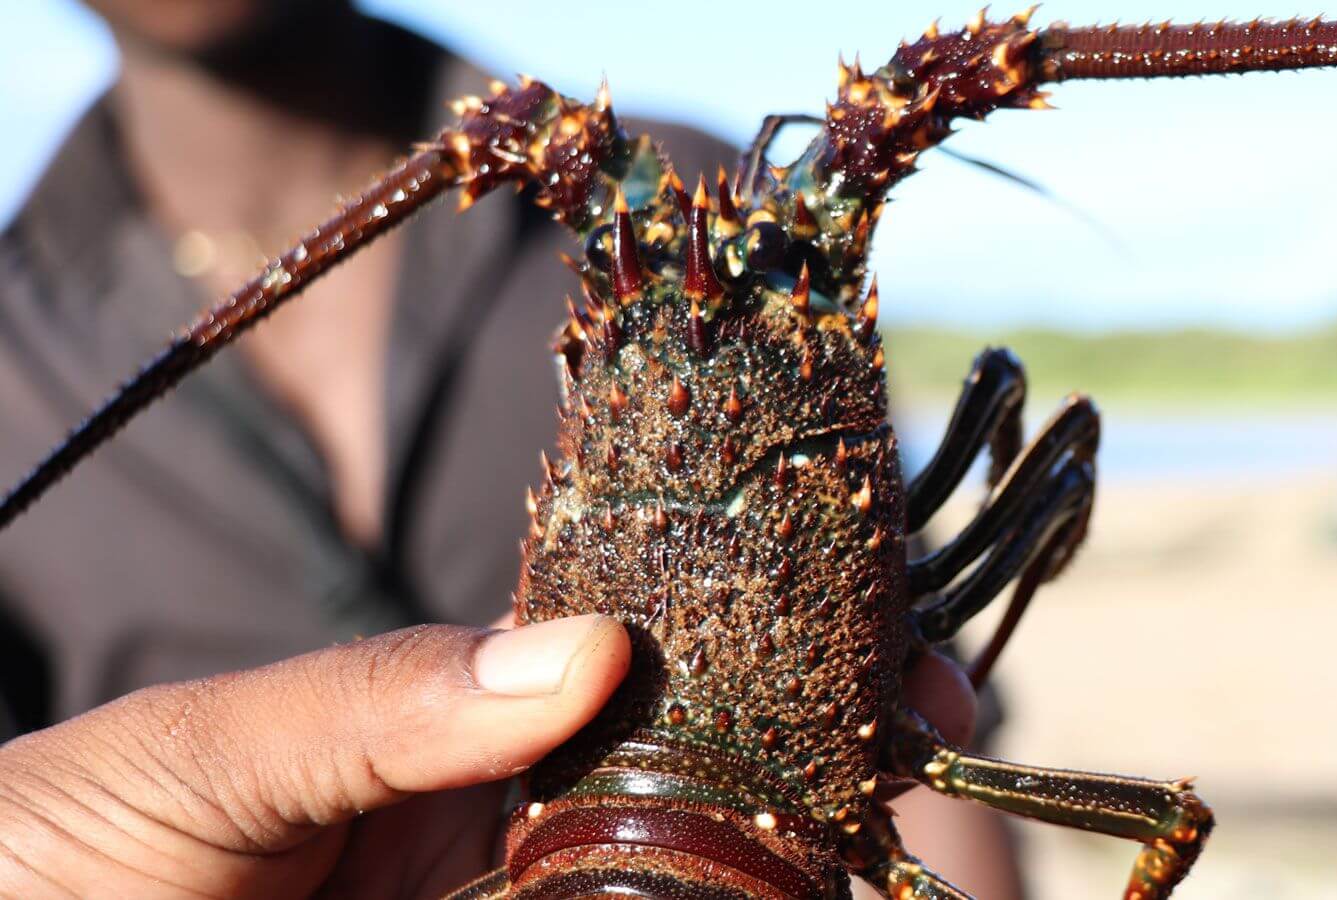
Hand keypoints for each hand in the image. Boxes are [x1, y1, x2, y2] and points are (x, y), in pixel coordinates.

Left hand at [0, 615, 985, 898]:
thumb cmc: (48, 853)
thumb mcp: (196, 757)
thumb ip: (379, 701)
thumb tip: (589, 647)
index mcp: (457, 723)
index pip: (653, 662)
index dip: (777, 641)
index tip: (891, 651)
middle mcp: (508, 819)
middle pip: (705, 775)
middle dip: (826, 758)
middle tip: (925, 744)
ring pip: (689, 875)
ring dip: (793, 856)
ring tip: (877, 849)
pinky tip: (797, 893)